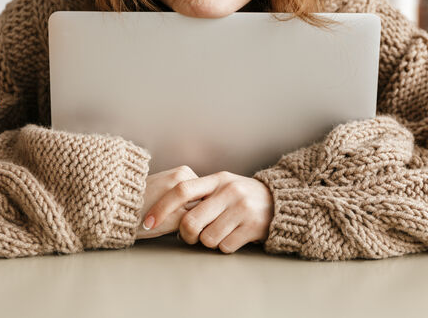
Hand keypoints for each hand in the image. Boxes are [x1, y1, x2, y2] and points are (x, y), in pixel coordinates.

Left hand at [142, 171, 274, 253]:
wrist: (279, 201)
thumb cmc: (241, 196)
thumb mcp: (222, 186)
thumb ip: (199, 194)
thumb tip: (165, 211)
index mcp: (216, 179)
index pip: (182, 190)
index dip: (161, 207)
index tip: (147, 222)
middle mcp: (228, 192)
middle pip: (191, 222)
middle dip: (186, 235)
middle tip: (191, 236)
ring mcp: (241, 209)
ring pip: (207, 238)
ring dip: (208, 241)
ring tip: (219, 232)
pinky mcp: (252, 227)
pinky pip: (225, 247)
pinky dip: (225, 246)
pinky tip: (233, 236)